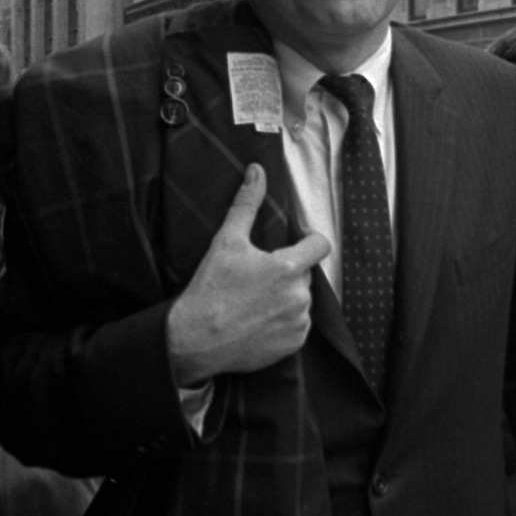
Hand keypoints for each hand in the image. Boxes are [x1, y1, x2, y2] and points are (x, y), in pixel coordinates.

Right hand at [167, 164, 328, 384]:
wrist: (194, 340)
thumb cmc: (211, 289)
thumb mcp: (226, 241)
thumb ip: (247, 204)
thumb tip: (257, 171)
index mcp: (289, 268)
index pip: (320, 245)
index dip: (309, 241)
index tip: (295, 244)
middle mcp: (300, 295)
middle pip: (305, 274)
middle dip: (288, 273)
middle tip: (257, 278)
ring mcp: (298, 322)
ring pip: (301, 301)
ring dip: (286, 298)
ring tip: (255, 302)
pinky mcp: (293, 344)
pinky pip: (297, 326)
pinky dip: (283, 323)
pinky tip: (258, 322)